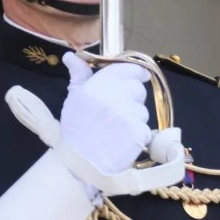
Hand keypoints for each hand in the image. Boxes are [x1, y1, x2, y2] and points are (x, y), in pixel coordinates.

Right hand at [59, 51, 154, 174]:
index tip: (139, 75)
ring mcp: (128, 116)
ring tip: (118, 128)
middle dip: (132, 97)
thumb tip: (72, 56)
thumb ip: (79, 76)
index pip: (127, 69)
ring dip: (135, 117)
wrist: (81, 163)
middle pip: (138, 89)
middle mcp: (113, 98)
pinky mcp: (139, 133)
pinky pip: (146, 128)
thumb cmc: (76, 130)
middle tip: (119, 110)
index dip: (136, 72)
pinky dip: (139, 134)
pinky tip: (124, 140)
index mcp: (96, 87)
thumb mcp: (74, 99)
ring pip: (142, 109)